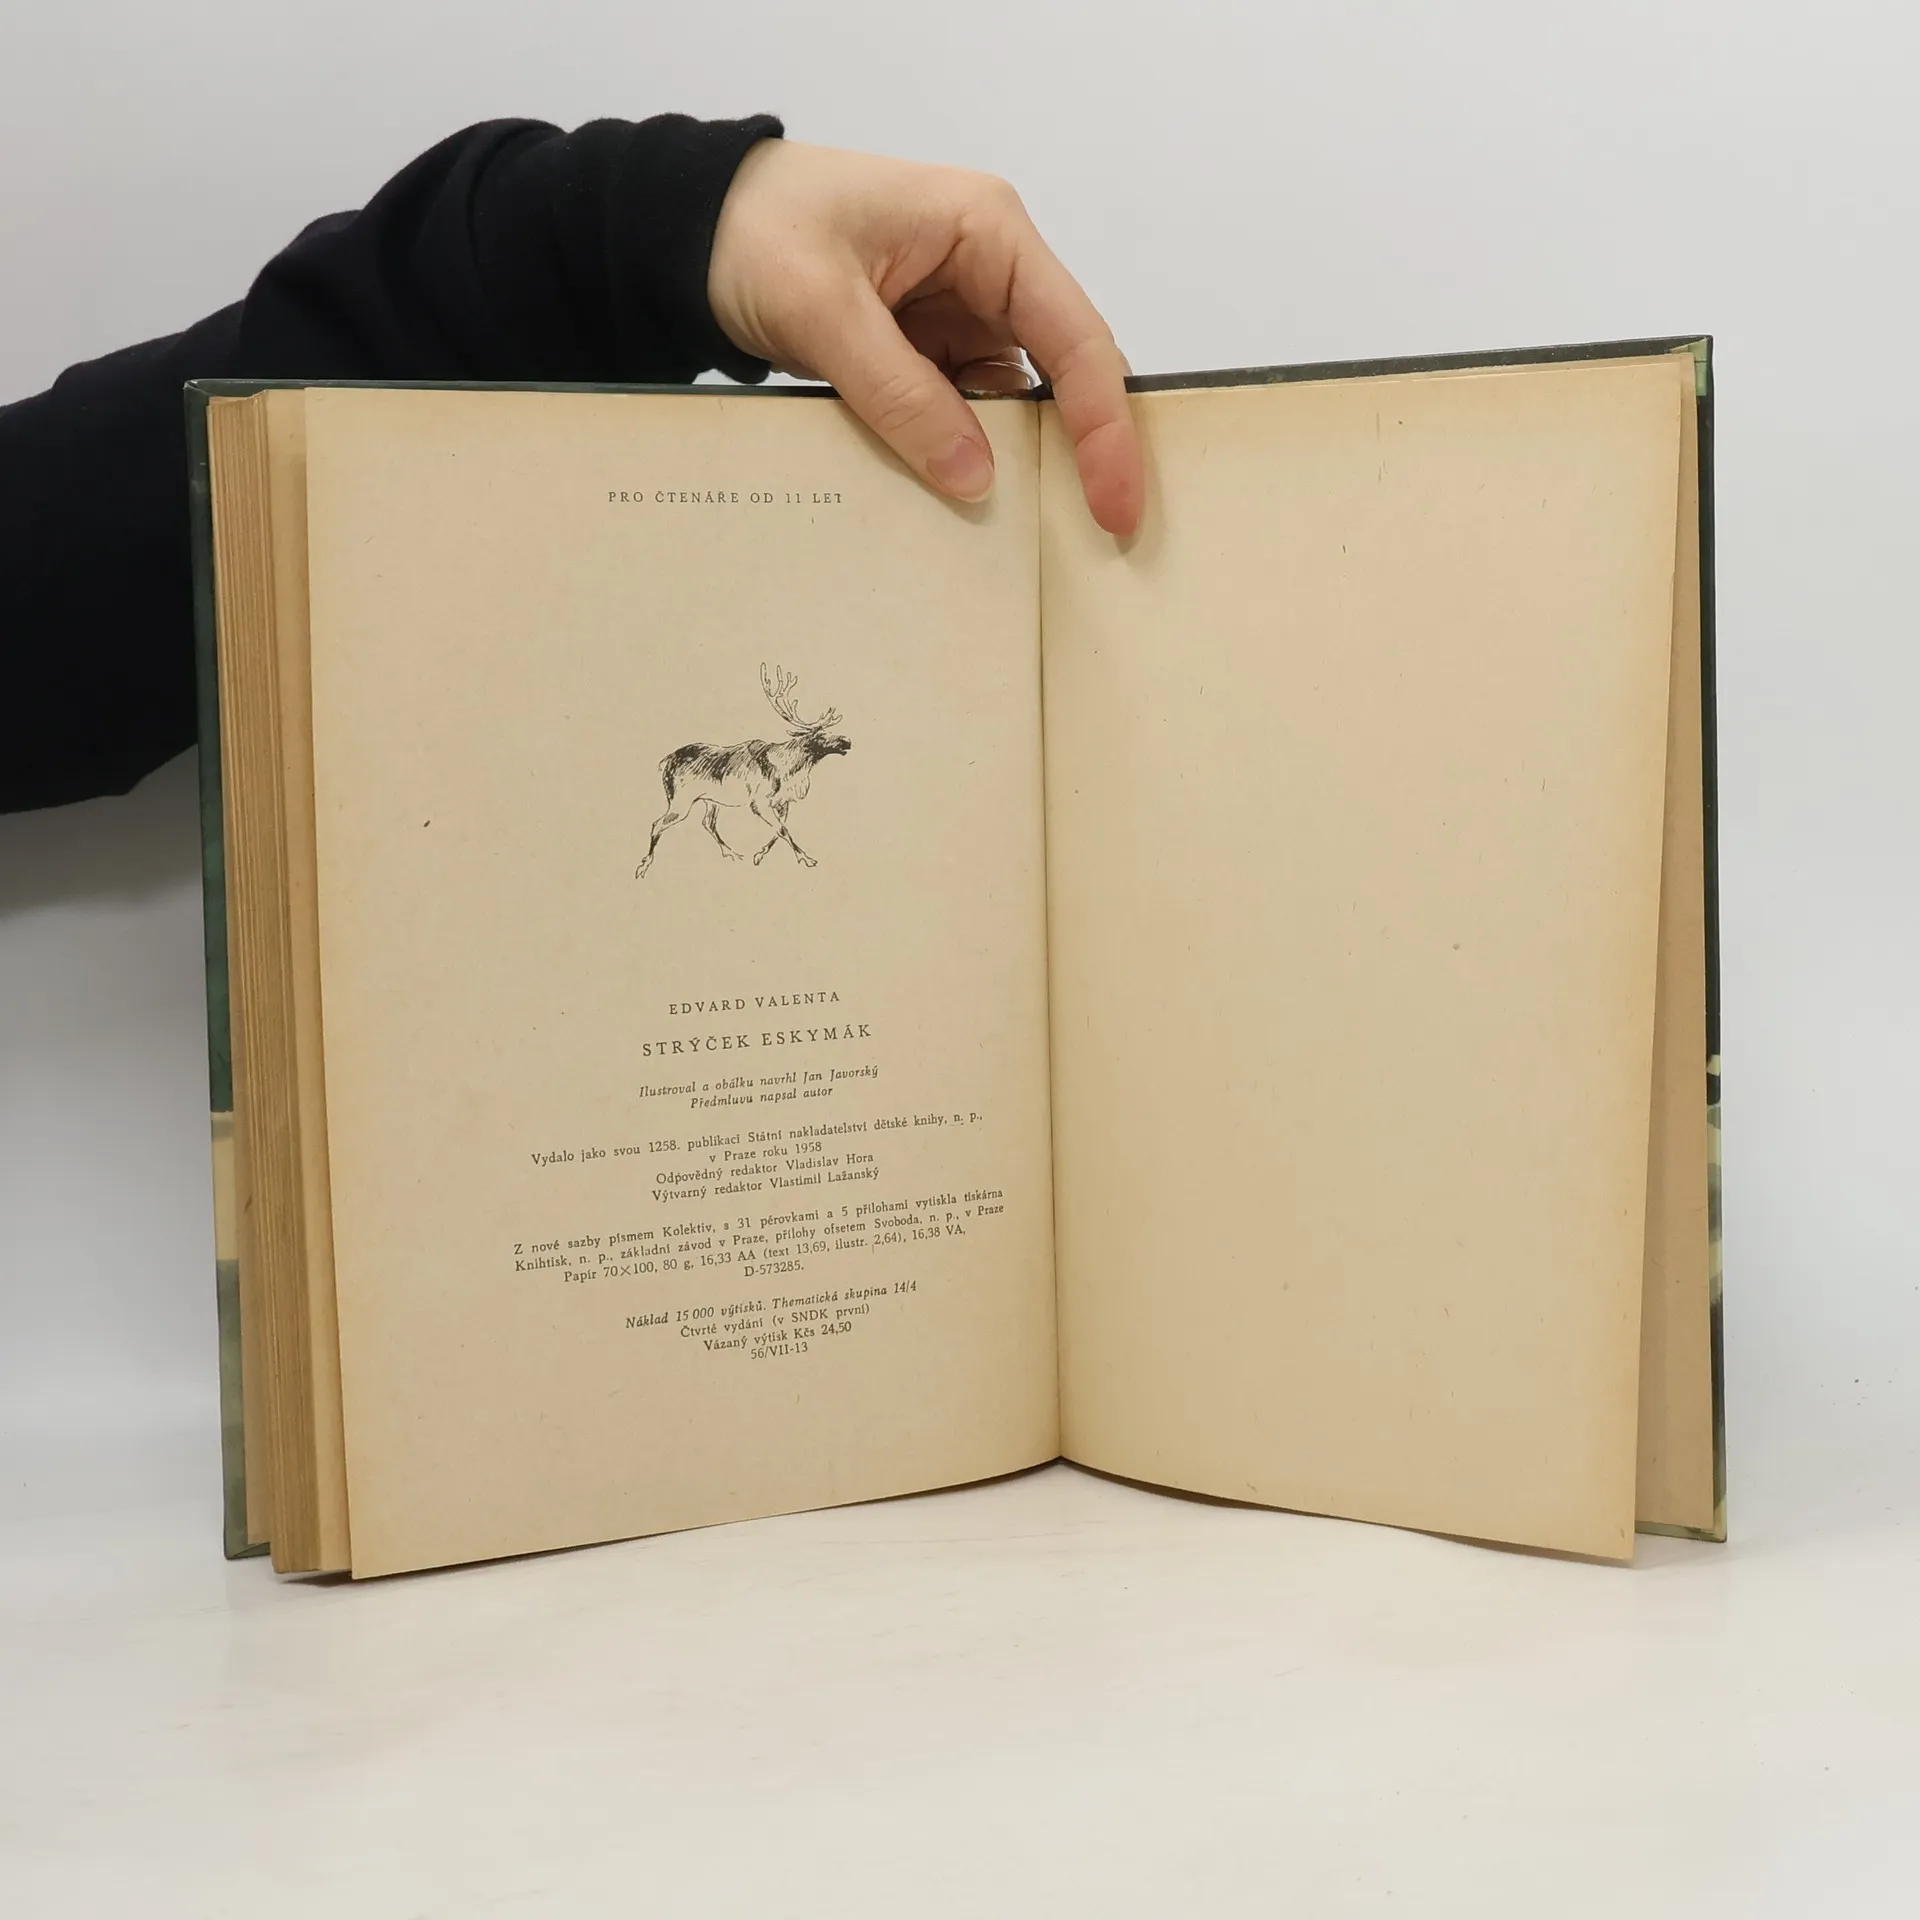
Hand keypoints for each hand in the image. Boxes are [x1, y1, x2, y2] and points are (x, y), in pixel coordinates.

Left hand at [707, 139, 1142, 535]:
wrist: (691, 228)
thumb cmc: (756, 229)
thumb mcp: (822, 310)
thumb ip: (900, 394)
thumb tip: (976, 478)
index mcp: (988, 232)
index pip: (1077, 340)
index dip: (1105, 429)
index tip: (1114, 505)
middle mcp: (991, 272)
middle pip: (1065, 375)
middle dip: (1079, 453)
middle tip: (1095, 537)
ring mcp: (961, 315)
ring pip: (1015, 405)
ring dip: (1015, 464)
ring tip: (1019, 534)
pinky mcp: (929, 352)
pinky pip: (964, 416)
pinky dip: (964, 460)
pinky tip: (958, 505)